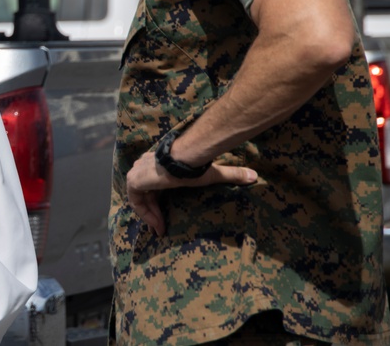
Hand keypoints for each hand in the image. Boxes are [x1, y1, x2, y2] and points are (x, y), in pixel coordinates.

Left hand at [126, 151, 256, 236]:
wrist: (184, 158)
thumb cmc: (196, 164)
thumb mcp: (213, 173)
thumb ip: (232, 174)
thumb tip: (255, 176)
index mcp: (158, 164)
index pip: (153, 185)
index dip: (158, 203)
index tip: (165, 220)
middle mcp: (144, 167)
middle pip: (145, 194)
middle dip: (153, 213)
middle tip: (161, 230)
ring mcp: (138, 173)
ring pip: (139, 199)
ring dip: (150, 216)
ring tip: (161, 231)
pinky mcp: (135, 181)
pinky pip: (135, 201)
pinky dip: (145, 214)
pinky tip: (157, 225)